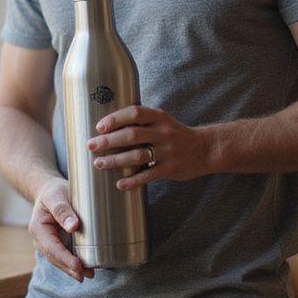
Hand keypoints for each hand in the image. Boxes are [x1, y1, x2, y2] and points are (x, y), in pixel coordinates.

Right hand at [29, 177, 93, 282]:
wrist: (49, 191)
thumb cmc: (52, 192)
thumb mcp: (56, 196)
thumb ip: (63, 210)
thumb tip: (73, 226)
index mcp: (38, 229)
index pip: (51, 248)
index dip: (65, 259)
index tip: (78, 265)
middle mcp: (42, 239)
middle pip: (55, 258)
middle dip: (70, 268)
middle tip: (87, 275)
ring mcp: (49, 243)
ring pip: (60, 260)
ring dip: (74, 269)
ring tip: (89, 274)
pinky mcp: (58, 244)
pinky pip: (65, 256)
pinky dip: (75, 263)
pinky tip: (86, 268)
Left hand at [89, 105, 216, 187]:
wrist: (206, 149)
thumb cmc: (176, 134)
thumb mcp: (162, 121)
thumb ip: (141, 122)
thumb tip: (109, 126)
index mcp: (159, 117)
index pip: (134, 113)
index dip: (115, 119)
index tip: (99, 127)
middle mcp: (163, 132)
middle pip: (131, 135)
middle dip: (108, 141)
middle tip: (91, 146)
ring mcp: (167, 151)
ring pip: (136, 155)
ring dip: (115, 160)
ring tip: (99, 163)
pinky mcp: (170, 169)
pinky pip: (148, 175)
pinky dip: (133, 180)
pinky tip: (120, 184)